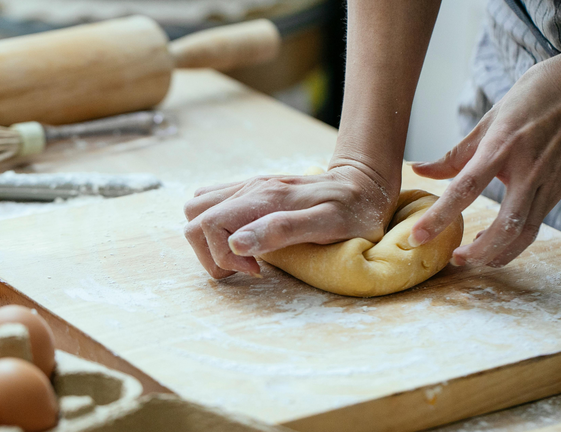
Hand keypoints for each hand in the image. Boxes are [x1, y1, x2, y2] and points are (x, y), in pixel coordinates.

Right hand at [184, 165, 397, 277]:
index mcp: (264, 196)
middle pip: (195, 218)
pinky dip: (217, 228)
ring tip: (244, 256)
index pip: (209, 224)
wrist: (365, 184)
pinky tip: (245, 241)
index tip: (257, 270)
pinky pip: (213, 204)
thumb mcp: (329, 225)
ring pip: (199, 210)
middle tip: (248, 267)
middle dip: (211, 252)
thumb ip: (282, 230)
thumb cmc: (354, 211)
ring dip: (211, 240)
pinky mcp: (251, 191)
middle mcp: (250, 188)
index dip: (223, 256)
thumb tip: (237, 244)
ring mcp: (249, 187)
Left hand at [409, 50, 560, 266]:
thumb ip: (454, 154)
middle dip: (478, 252)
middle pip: (504, 226)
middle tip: (453, 259)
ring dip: (496, 254)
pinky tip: (493, 243)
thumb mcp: (489, 120)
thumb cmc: (532, 98)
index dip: (439, 216)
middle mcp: (527, 169)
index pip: (465, 188)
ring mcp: (547, 182)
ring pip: (523, 233)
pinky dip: (512, 242)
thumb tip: (418, 170)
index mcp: (502, 146)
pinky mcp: (558, 190)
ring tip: (471, 258)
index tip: (417, 236)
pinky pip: (534, 225)